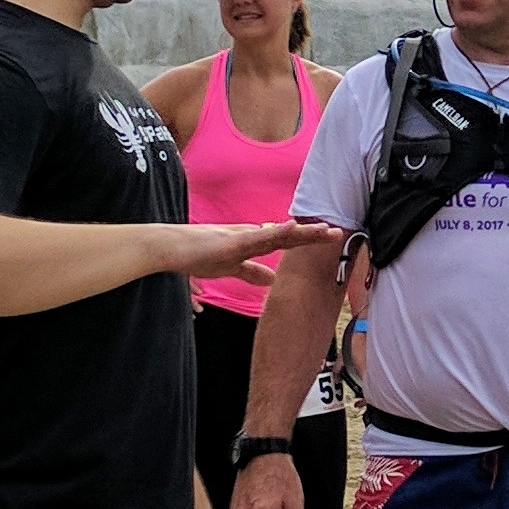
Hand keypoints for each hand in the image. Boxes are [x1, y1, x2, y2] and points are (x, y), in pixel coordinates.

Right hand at [167, 219, 341, 288]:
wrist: (170, 248)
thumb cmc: (196, 255)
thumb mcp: (229, 267)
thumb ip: (251, 272)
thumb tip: (271, 280)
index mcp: (251, 243)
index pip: (284, 242)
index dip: (306, 241)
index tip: (328, 239)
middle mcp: (251, 235)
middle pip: (288, 236)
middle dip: (313, 236)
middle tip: (338, 233)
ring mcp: (243, 237)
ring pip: (280, 234)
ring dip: (303, 232)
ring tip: (326, 230)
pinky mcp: (233, 241)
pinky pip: (260, 237)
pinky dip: (277, 232)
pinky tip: (293, 228)